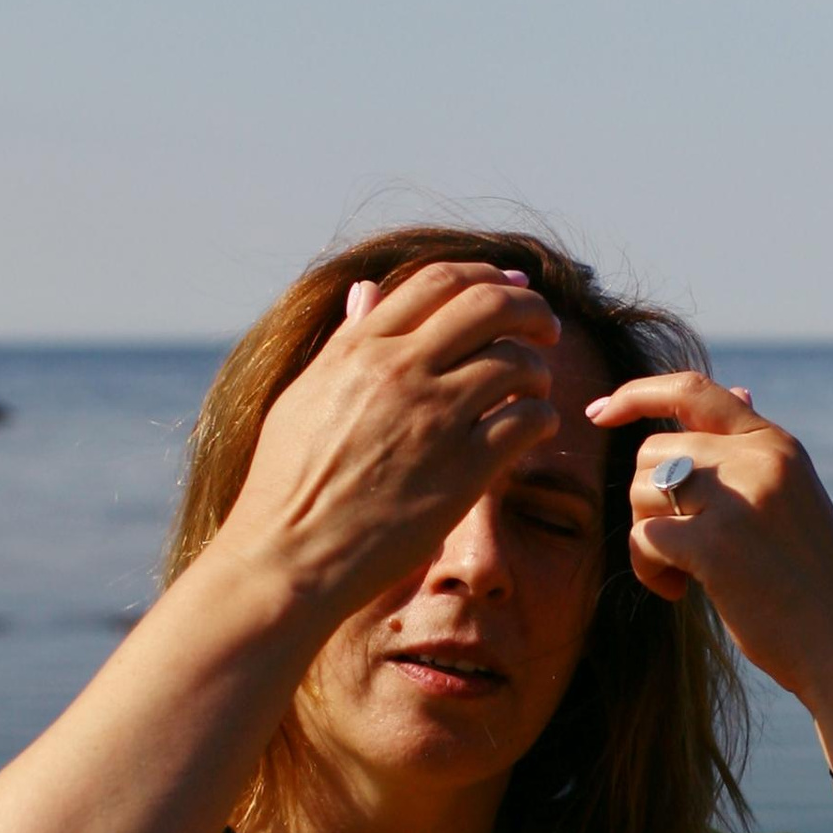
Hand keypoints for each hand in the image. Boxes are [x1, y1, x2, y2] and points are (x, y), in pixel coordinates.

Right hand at [222, 260, 561, 622]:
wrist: (287, 556)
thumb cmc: (287, 484)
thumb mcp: (305, 396)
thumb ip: (344, 341)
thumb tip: (365, 290)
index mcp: (359, 348)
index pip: (439, 280)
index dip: (486, 276)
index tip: (509, 287)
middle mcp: (399, 371)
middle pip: (490, 306)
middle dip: (530, 308)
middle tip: (545, 327)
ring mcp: (434, 418)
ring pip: (518, 361)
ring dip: (539, 368)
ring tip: (536, 387)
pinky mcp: (463, 470)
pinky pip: (529, 421)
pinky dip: (542, 417)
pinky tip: (535, 428)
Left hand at [584, 371, 832, 736]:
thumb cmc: (813, 580)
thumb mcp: (793, 497)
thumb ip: (754, 451)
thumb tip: (738, 388)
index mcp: (776, 444)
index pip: (692, 389)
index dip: (635, 394)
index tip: (598, 411)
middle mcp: (759, 459)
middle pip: (652, 450)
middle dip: (644, 499)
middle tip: (673, 546)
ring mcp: (739, 500)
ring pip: (641, 489)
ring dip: (645, 536)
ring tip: (679, 574)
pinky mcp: (716, 545)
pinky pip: (644, 537)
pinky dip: (647, 569)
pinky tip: (677, 592)